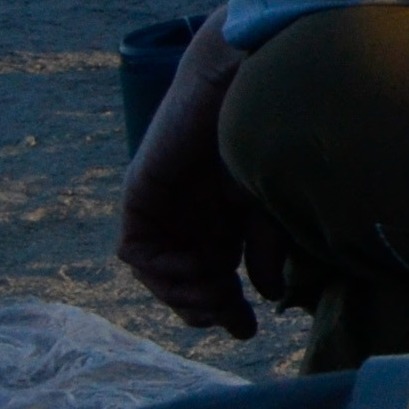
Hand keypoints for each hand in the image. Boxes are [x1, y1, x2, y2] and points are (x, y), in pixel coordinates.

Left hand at [116, 13, 287, 338]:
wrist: (242, 80)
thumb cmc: (267, 130)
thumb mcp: (271, 201)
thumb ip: (264, 247)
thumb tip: (268, 293)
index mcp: (222, 217)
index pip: (215, 274)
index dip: (229, 306)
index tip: (249, 328)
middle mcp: (188, 216)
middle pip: (184, 279)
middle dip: (206, 306)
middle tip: (231, 318)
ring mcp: (161, 207)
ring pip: (158, 271)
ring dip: (183, 292)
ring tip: (214, 296)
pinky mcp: (139, 196)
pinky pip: (136, 250)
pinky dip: (160, 269)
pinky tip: (193, 269)